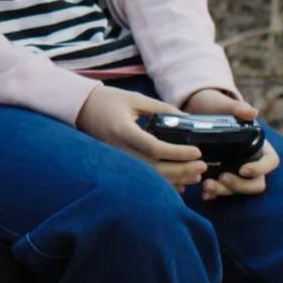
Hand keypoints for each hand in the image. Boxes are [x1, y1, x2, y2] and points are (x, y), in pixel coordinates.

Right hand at [75, 85, 205, 186]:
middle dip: (181, 170)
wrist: (80, 108)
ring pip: (149, 177)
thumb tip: (188, 119)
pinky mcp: (117, 164)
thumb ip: (161, 109)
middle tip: (202, 167)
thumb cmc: (108, 100)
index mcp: (123, 130)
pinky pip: (142, 179)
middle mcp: (119, 149)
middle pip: (154, 168)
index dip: (178, 153)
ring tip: (195, 176)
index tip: (197, 151)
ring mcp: (117, 160)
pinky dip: (161, 184)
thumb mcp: (135, 99)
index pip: (155, 148)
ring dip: (175, 179)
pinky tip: (178, 184)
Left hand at [182, 88, 278, 199]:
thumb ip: (237, 108)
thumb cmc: (215, 106)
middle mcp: (251, 162)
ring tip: (206, 186)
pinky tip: (203, 194)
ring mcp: (236, 171)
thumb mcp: (224, 105)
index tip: (243, 169)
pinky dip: (214, 194)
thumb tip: (251, 111)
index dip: (260, 169)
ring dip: (224, 191)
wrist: (194, 111)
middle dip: (240, 185)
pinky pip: (222, 191)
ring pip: (238, 189)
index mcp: (259, 146)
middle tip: (222, 178)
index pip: (270, 162)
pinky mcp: (220, 176)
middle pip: (256, 183)